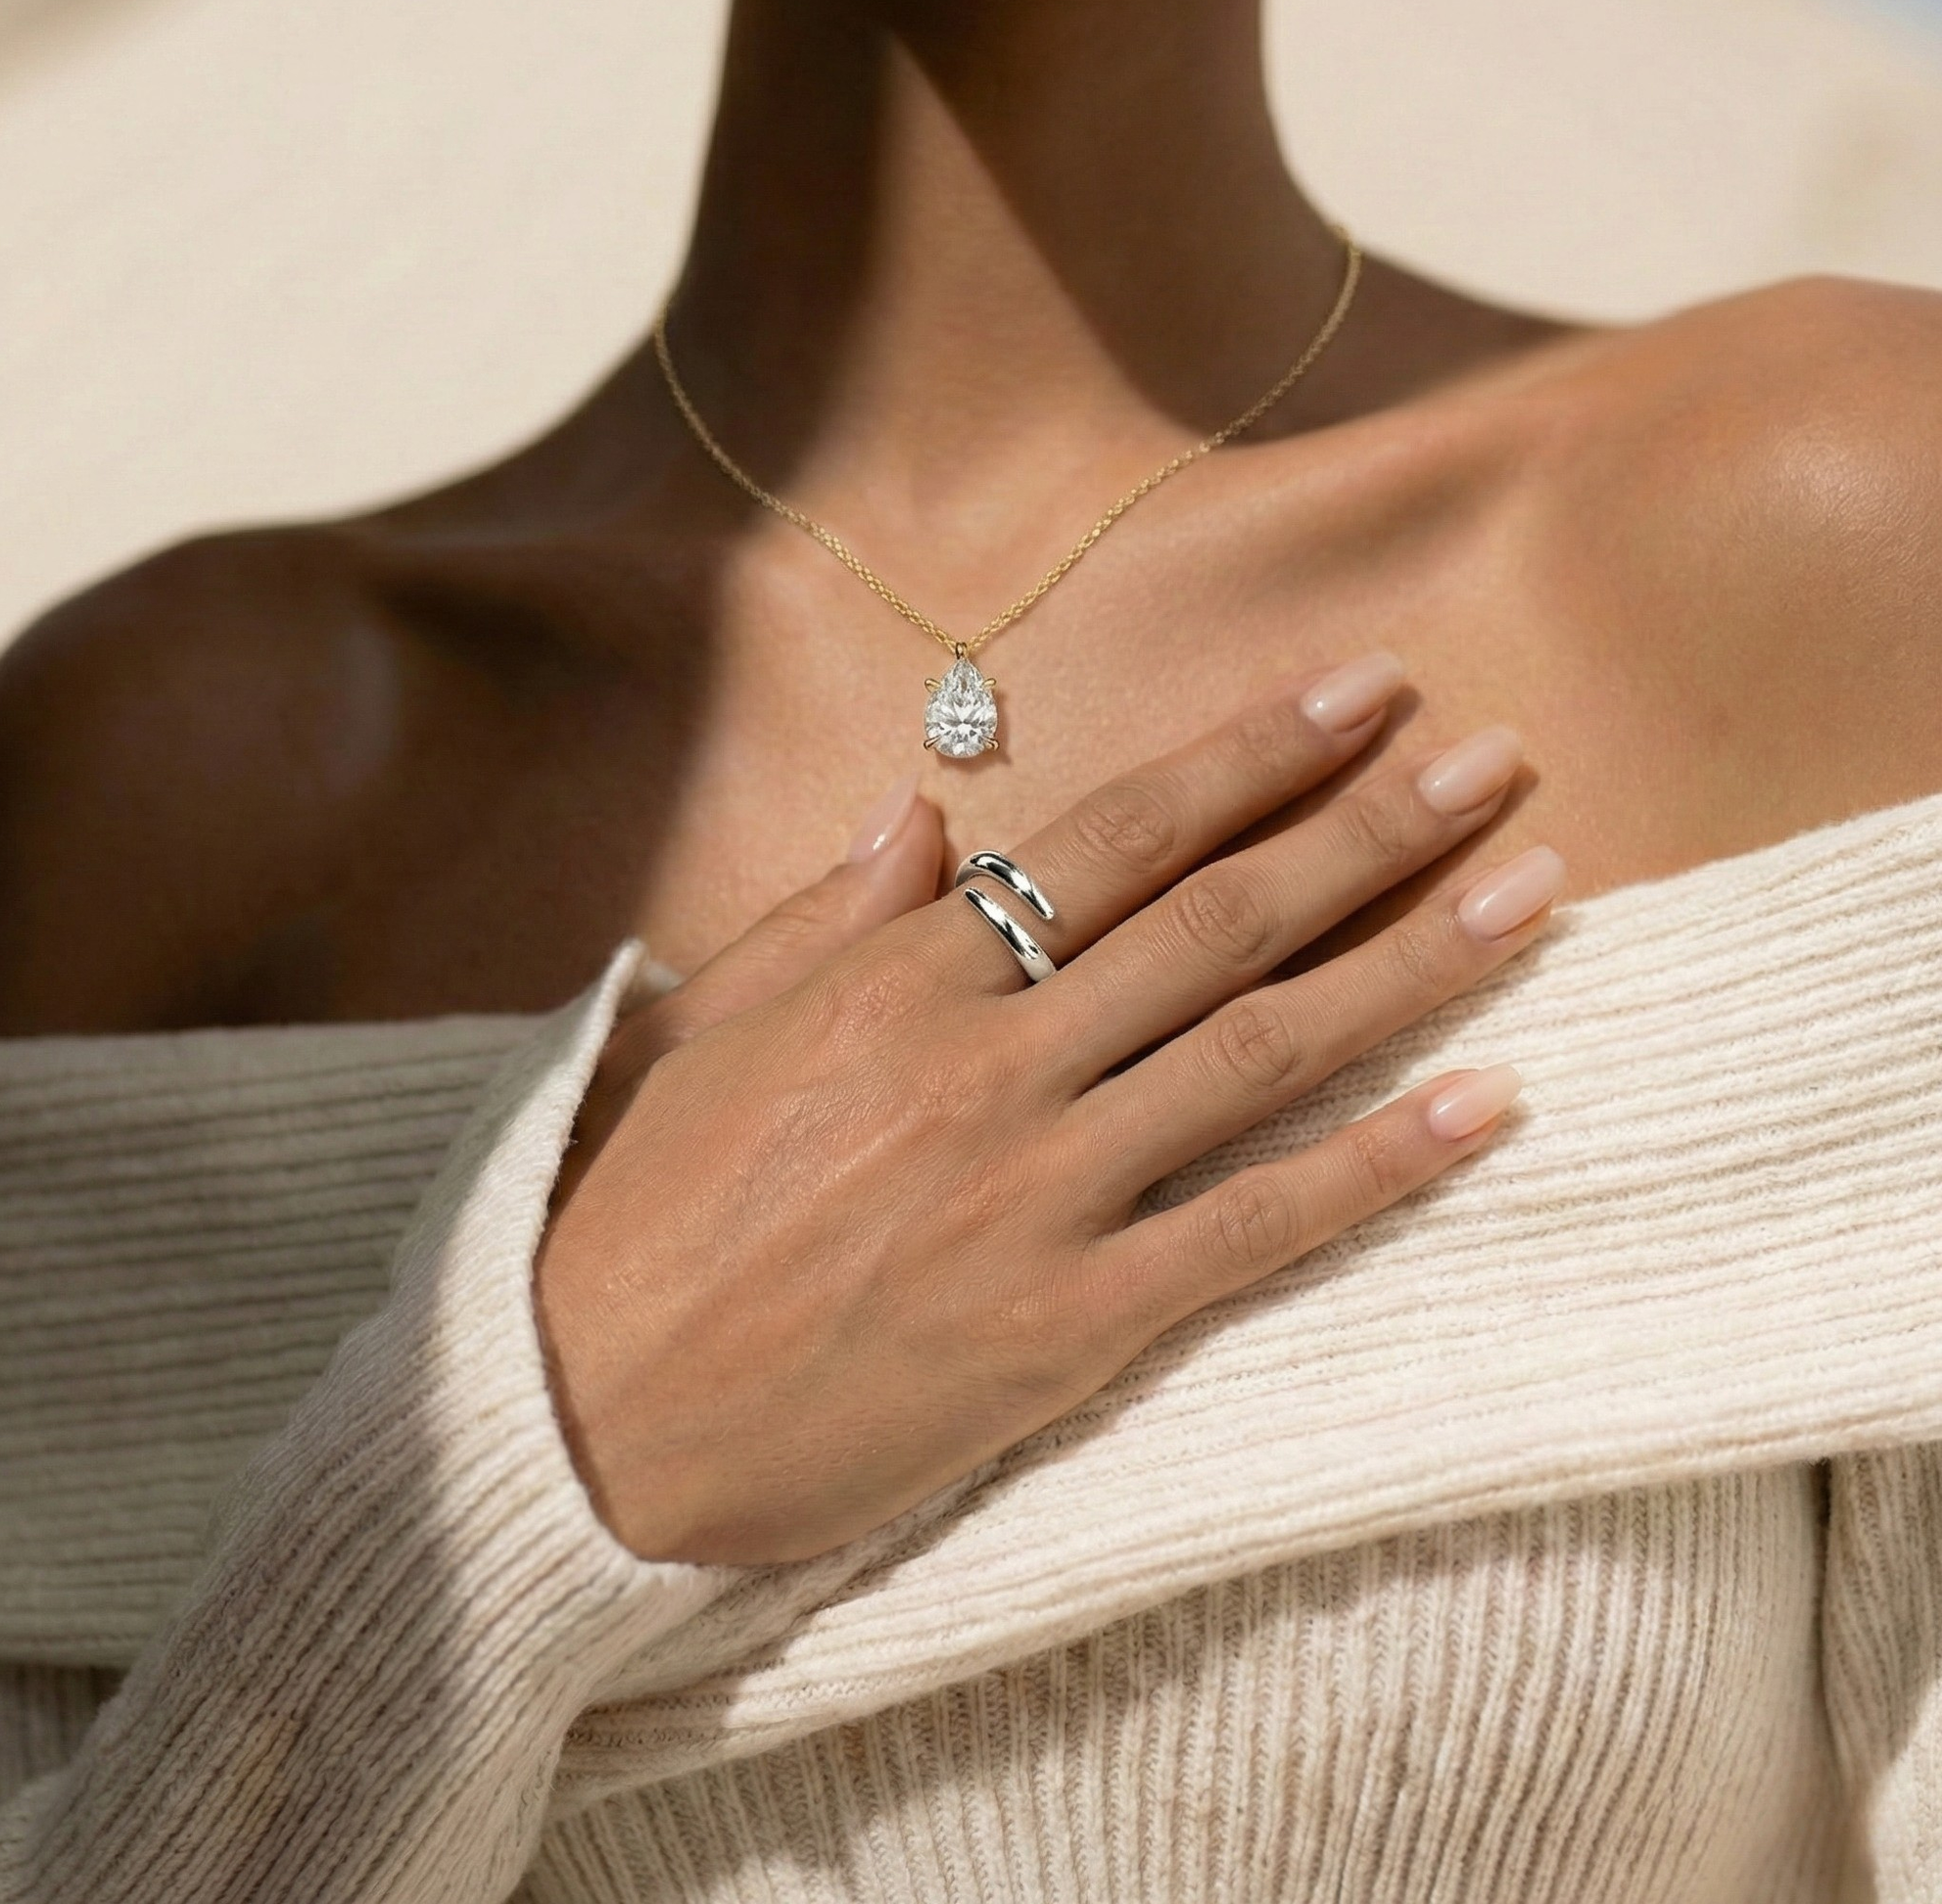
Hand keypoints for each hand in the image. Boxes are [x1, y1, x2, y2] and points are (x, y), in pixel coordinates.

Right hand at [537, 657, 1561, 1564]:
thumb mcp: (699, 1028)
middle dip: (1372, 826)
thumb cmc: (633, 1218)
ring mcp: (1032, 1192)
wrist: (581, 1425)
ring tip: (1533, 883)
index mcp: (895, 977)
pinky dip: (1378, 1162)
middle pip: (1220, 919)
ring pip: (1260, 1048)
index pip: (1113, 835)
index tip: (1362, 689)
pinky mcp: (1064, 1327)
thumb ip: (823, 915)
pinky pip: (1252, 1227)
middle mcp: (984, 1063)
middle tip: (1494, 752)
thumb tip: (920, 812)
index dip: (1253, 755)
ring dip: (1413, 959)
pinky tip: (1488, 1101)